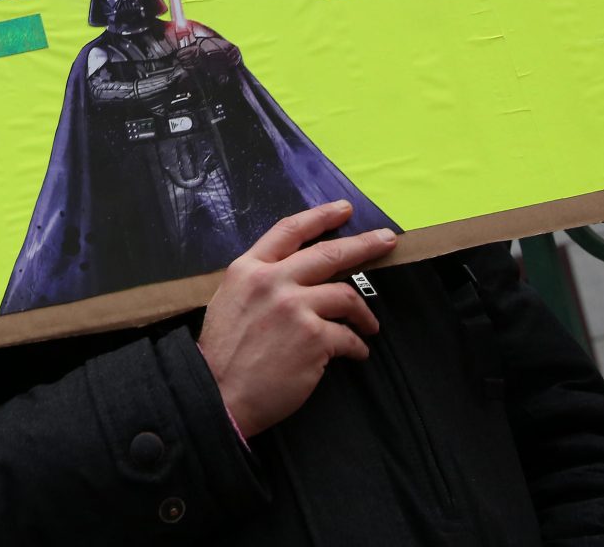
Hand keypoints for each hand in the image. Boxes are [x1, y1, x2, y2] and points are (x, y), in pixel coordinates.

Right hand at [195, 201, 398, 436]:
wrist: (218, 394)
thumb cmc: (222, 353)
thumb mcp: (230, 300)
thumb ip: (260, 282)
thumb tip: (294, 275)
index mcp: (248, 269)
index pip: (289, 230)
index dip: (320, 216)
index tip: (343, 209)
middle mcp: (273, 281)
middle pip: (328, 254)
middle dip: (364, 244)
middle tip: (386, 241)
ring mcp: (295, 309)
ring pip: (346, 295)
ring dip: (364, 312)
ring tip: (370, 325)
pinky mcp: (314, 339)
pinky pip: (347, 336)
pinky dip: (357, 345)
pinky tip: (357, 353)